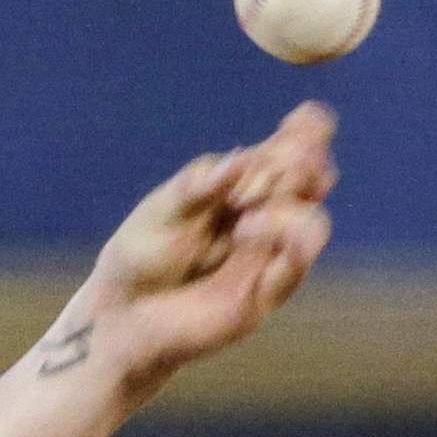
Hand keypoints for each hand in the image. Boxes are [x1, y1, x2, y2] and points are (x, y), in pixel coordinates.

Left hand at [70, 102, 337, 400]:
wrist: (122, 317)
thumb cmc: (140, 258)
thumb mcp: (160, 212)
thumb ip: (197, 187)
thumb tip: (240, 159)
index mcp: (243, 183)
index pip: (292, 148)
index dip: (308, 131)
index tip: (303, 120)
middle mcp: (266, 213)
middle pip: (312, 176)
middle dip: (300, 161)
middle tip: (266, 167)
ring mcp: (271, 252)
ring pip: (313, 218)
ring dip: (287, 204)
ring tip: (244, 212)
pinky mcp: (268, 291)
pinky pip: (298, 261)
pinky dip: (284, 237)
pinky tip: (248, 228)